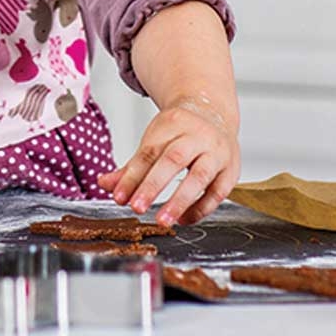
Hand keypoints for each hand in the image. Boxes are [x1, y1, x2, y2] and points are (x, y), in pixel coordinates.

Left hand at [97, 95, 239, 226]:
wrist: (213, 114)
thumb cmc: (179, 132)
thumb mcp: (154, 140)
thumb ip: (131, 166)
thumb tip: (104, 184)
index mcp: (172, 124)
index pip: (148, 152)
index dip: (131, 176)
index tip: (118, 197)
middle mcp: (196, 136)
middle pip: (173, 160)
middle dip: (152, 185)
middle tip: (136, 207)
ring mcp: (217, 152)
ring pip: (200, 176)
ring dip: (180, 201)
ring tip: (162, 220)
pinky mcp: (231, 170)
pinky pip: (218, 192)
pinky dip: (200, 208)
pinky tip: (183, 219)